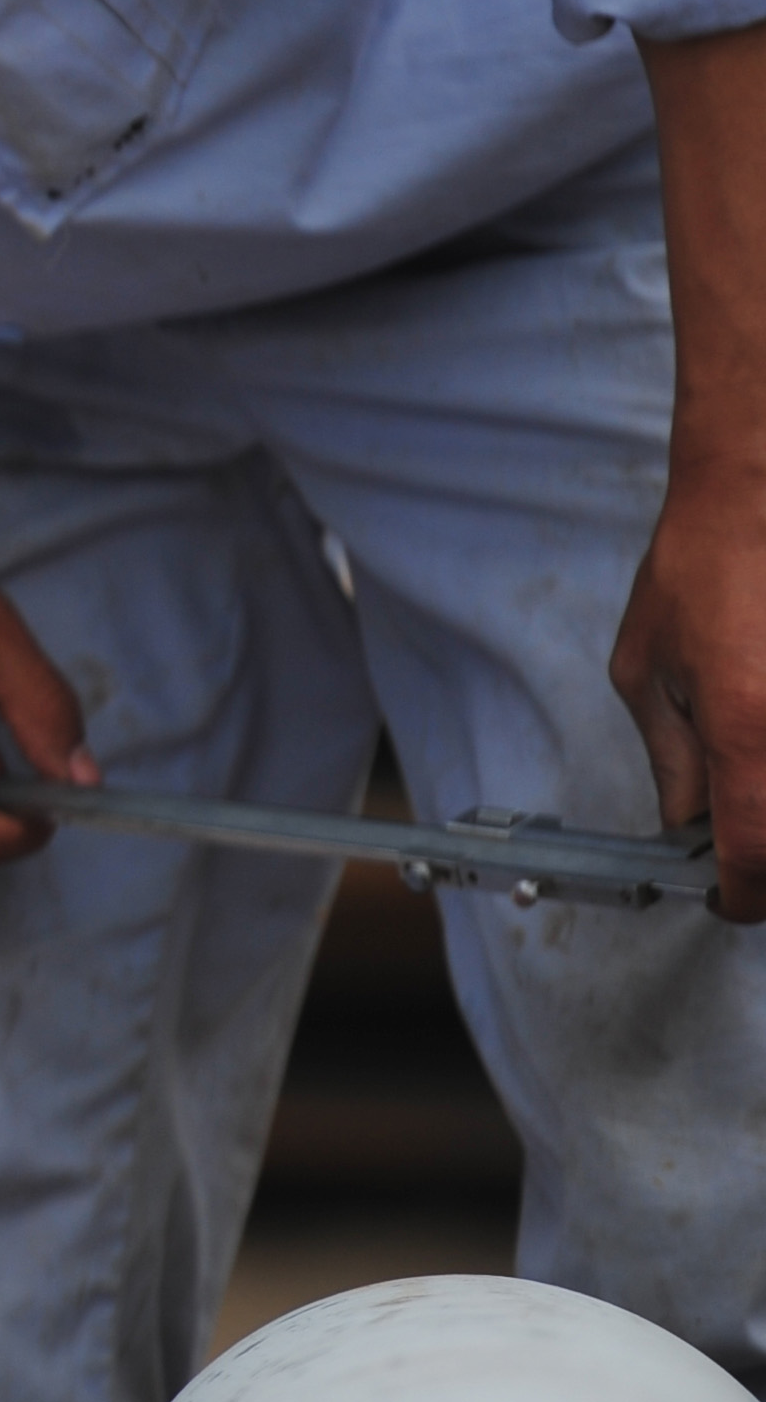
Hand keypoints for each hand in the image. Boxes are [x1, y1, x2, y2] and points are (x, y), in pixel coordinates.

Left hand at [607, 460, 765, 921]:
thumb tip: (687, 831)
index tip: (730, 903)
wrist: (756, 497)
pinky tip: (755, 732)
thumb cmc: (700, 572)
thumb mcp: (647, 672)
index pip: (758, 857)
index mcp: (747, 733)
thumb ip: (673, 763)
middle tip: (740, 854)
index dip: (745, 898)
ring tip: (743, 766)